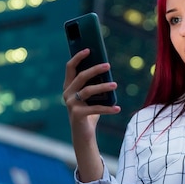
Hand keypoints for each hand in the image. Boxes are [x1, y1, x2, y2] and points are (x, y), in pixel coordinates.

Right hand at [63, 48, 119, 180]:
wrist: (83, 134)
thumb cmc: (89, 111)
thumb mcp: (91, 96)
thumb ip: (94, 84)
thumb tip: (106, 68)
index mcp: (69, 86)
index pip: (70, 67)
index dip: (78, 57)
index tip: (89, 49)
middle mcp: (67, 94)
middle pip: (81, 77)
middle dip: (95, 69)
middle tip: (108, 65)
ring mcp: (71, 104)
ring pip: (88, 91)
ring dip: (103, 87)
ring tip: (115, 85)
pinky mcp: (78, 115)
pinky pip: (95, 108)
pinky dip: (108, 108)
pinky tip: (117, 108)